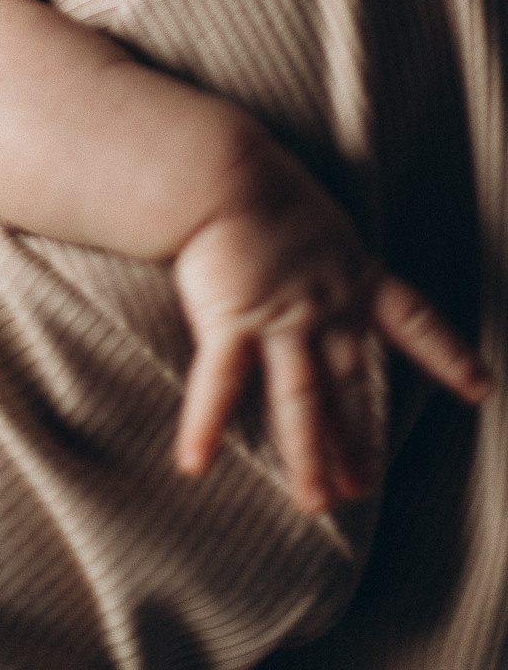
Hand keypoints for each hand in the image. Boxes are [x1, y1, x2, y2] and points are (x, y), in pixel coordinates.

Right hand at [172, 142, 491, 513]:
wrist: (224, 171)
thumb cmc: (257, 178)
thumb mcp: (314, 213)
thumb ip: (317, 245)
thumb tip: (303, 246)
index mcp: (351, 274)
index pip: (413, 322)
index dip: (448, 356)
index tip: (481, 389)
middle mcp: (324, 307)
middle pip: (348, 384)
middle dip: (358, 439)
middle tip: (363, 490)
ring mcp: (280, 321)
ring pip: (299, 401)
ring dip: (307, 455)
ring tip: (315, 503)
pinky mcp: (232, 322)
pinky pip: (219, 384)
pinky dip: (204, 425)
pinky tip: (195, 463)